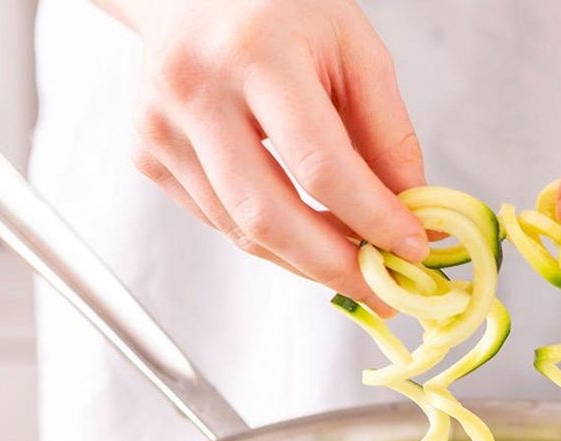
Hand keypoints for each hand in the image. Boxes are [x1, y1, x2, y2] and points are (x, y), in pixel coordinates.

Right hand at [106, 0, 428, 313]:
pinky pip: (222, 223)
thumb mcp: (353, 48)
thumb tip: (412, 215)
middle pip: (271, 218)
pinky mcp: (147, 155)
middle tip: (384, 292)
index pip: (322, 166)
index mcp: (256, 53)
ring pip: (245, 233)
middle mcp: (196, 91)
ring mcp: (160, 128)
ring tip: (354, 263)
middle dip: (336, 268)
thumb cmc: (280, 9)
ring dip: (308, 261)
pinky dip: (273, 241)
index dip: (372, 220)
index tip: (413, 250)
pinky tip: (306, 231)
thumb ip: (389, 133)